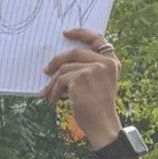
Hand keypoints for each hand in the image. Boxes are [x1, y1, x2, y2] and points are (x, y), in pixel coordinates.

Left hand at [42, 29, 121, 149]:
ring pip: (65, 68)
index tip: (67, 33)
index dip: (81, 33)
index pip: (98, 39)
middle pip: (74, 52)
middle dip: (57, 61)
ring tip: (47, 94)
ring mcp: (93, 69)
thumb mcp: (98, 84)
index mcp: (112, 62)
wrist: (102, 125)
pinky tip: (53, 100)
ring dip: (53, 83)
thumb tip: (60, 64)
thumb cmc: (98, 109)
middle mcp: (105, 63)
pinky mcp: (81, 77)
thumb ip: (88, 70)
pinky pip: (61, 80)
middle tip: (46, 70)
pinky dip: (54, 91)